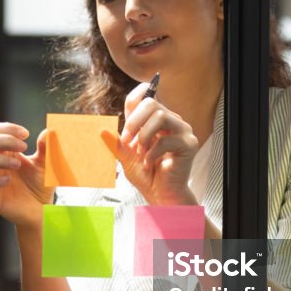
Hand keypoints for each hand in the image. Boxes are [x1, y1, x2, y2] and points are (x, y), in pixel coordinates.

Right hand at [0, 122, 53, 228]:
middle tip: (23, 146)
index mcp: (3, 151)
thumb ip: (47, 147)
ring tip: (18, 164)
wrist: (42, 210)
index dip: (5, 128)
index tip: (25, 134)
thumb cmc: (40, 184)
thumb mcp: (47, 164)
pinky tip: (9, 180)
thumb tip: (49, 131)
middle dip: (2, 140)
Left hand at [117, 82, 199, 205]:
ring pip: (161, 116)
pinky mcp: (189, 144)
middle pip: (151, 103)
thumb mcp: (125, 156)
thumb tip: (101, 130)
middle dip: (134, 122)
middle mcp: (172, 121)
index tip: (124, 126)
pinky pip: (167, 140)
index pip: (146, 95)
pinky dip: (152, 153)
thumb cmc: (146, 175)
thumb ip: (116, 142)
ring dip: (144, 136)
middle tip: (126, 141)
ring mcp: (182, 131)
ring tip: (140, 153)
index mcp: (157, 119)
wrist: (160, 195)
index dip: (132, 102)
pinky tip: (148, 164)